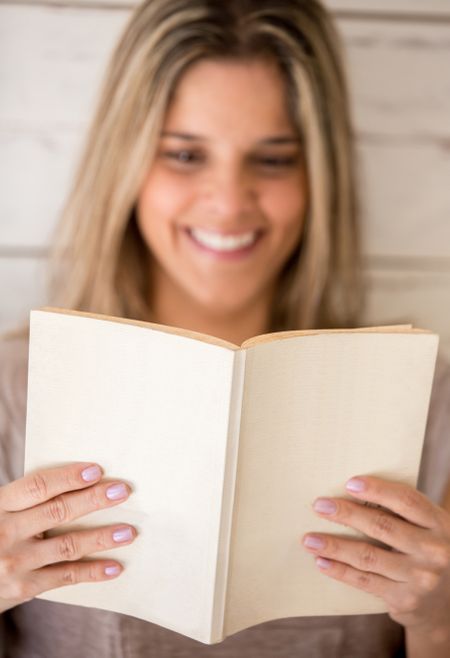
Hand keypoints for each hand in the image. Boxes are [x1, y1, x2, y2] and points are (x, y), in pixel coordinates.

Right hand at [0, 463, 136, 612]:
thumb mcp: (0, 511)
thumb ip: (28, 500)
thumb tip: (80, 478)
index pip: (37, 486)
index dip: (68, 477)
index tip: (96, 470)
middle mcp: (4, 532)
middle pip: (58, 511)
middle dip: (94, 499)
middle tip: (122, 491)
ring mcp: (14, 562)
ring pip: (67, 546)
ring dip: (101, 538)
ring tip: (128, 532)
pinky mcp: (22, 588)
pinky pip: (65, 577)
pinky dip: (92, 572)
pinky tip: (115, 566)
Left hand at [301, 476, 449, 634]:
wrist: (447, 603)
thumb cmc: (427, 552)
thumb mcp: (429, 528)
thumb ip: (403, 512)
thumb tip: (352, 489)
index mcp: (439, 523)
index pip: (406, 501)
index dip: (377, 490)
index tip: (349, 484)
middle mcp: (433, 550)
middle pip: (382, 526)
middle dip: (346, 514)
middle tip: (319, 506)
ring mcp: (420, 577)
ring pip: (368, 556)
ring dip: (334, 546)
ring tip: (310, 539)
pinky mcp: (405, 599)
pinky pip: (366, 581)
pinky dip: (340, 571)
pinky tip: (322, 562)